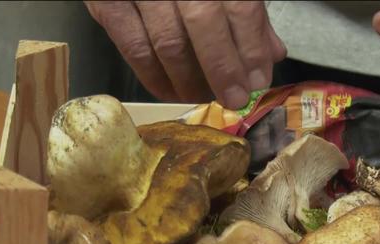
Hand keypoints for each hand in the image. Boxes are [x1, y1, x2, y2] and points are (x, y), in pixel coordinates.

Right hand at [86, 1, 286, 108]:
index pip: (239, 7)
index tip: (258, 82)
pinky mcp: (108, 4)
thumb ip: (247, 13)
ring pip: (168, 42)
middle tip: (233, 99)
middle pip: (204, 23)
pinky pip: (135, 50)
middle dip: (222, 69)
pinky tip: (171, 92)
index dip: (251, 48)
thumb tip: (272, 53)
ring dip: (190, 80)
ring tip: (203, 96)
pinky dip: (155, 78)